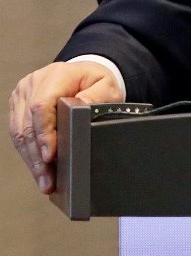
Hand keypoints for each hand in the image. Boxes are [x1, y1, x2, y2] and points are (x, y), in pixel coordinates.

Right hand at [9, 62, 123, 193]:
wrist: (85, 75)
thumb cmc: (97, 82)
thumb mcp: (107, 87)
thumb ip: (95, 97)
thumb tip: (80, 111)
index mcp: (56, 75)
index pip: (41, 106)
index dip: (44, 133)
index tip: (51, 156)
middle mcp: (34, 83)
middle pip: (27, 124)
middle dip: (38, 156)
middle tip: (48, 179)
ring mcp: (23, 95)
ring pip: (19, 132)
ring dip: (31, 159)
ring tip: (44, 180)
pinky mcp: (18, 107)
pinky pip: (18, 134)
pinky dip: (29, 153)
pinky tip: (38, 169)